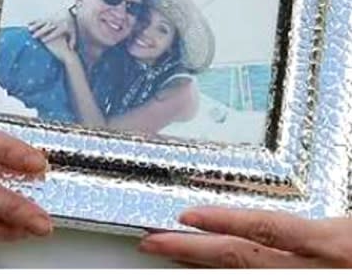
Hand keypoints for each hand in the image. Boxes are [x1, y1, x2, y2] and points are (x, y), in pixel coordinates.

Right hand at [28, 14, 75, 50]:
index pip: (55, 33)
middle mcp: (56, 22)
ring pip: (42, 22)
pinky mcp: (47, 17)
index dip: (49, 37)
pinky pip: (40, 19)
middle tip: (34, 36)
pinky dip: (34, 21)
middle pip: (47, 27)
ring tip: (29, 30)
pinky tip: (27, 23)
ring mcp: (51, 19)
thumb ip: (72, 41)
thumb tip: (71, 48)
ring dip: (35, 26)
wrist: (69, 14)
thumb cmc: (71, 27)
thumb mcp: (73, 33)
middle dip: (40, 32)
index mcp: (62, 27)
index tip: (43, 41)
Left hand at [138, 206, 351, 267]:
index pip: (269, 229)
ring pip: (249, 274)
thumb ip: (324, 225)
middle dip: (191, 252)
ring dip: (204, 267)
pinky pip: (270, 272)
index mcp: (336, 244)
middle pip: (243, 259)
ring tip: (166, 252)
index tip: (185, 215)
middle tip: (150, 240)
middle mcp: (318, 268)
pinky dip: (239, 267)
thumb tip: (277, 223)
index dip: (224, 221)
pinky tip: (213, 262)